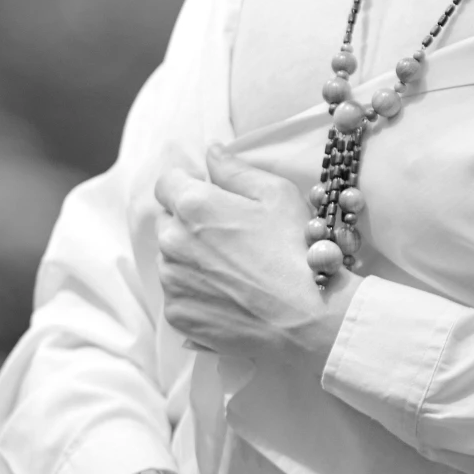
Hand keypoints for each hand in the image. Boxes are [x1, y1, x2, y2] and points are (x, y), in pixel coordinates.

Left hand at [153, 147, 355, 362]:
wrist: (306, 320)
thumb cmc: (296, 250)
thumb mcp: (277, 194)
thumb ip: (235, 169)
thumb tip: (211, 153)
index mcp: (193, 206)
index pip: (167, 183)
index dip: (189, 185)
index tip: (212, 198)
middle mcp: (171, 242)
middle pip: (168, 221)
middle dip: (190, 223)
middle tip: (231, 237)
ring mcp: (171, 282)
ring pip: (171, 259)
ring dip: (191, 257)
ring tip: (233, 269)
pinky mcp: (177, 314)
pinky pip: (178, 294)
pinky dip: (195, 291)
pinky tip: (229, 294)